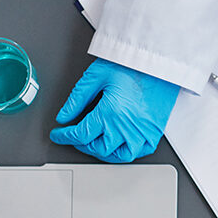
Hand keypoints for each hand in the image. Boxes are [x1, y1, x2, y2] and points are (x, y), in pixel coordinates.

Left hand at [50, 58, 179, 162]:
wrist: (158, 62)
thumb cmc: (132, 65)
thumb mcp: (97, 75)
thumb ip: (77, 98)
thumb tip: (64, 115)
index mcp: (111, 112)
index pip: (81, 134)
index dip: (65, 136)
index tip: (59, 134)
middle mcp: (127, 126)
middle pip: (99, 148)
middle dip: (82, 145)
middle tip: (76, 137)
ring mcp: (143, 131)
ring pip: (119, 156)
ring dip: (104, 152)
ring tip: (95, 143)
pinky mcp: (154, 131)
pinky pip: (140, 152)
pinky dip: (127, 152)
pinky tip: (119, 144)